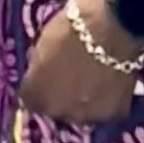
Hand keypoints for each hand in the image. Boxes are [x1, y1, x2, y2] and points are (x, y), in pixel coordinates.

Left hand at [20, 0, 141, 124]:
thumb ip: (39, 68)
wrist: (110, 26)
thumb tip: (42, 74)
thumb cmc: (69, 28)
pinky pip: (107, 109)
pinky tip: (112, 82)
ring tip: (94, 80)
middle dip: (60, 96)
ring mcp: (85, 116)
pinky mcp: (113, 114)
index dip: (39, 87)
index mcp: (32, 95)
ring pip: (82, 113)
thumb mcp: (41, 46)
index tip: (47, 75)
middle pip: (56, 109)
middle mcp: (56, 112)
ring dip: (84, 102)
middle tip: (73, 76)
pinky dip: (108, 99)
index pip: (30, 100)